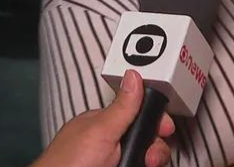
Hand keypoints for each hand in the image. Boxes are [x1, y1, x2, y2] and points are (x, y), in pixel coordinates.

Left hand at [29, 70, 174, 166]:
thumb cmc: (67, 164)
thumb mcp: (100, 131)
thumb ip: (121, 106)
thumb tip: (134, 76)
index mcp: (106, 124)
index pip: (139, 114)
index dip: (155, 121)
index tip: (166, 128)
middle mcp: (111, 144)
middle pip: (147, 140)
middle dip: (155, 148)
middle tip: (150, 158)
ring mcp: (114, 162)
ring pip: (146, 158)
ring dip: (152, 161)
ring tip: (145, 165)